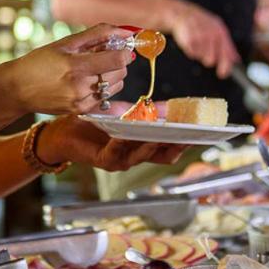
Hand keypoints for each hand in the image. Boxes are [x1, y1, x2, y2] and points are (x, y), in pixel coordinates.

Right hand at [5, 24, 131, 114]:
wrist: (18, 89)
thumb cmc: (40, 62)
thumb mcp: (67, 42)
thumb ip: (99, 34)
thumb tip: (127, 32)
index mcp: (75, 66)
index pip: (118, 59)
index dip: (124, 50)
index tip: (120, 46)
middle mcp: (80, 86)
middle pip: (121, 72)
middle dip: (117, 61)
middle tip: (101, 55)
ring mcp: (81, 101)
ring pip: (117, 85)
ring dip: (112, 75)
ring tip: (91, 69)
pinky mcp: (82, 110)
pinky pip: (106, 96)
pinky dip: (103, 87)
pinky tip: (87, 81)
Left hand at [37, 115, 189, 170]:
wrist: (64, 130)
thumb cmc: (96, 122)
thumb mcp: (126, 114)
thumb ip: (147, 114)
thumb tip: (171, 107)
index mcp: (142, 147)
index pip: (170, 148)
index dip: (187, 143)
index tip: (204, 133)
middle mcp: (134, 157)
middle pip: (163, 156)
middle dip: (177, 146)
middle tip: (191, 135)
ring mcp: (120, 161)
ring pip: (142, 157)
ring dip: (152, 145)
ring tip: (162, 134)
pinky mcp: (102, 160)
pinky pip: (115, 154)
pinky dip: (122, 144)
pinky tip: (126, 133)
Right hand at [168, 0, 239, 78]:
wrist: (184, 14)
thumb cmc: (203, 25)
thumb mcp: (218, 31)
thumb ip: (228, 46)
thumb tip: (236, 60)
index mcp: (221, 32)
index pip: (226, 53)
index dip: (225, 66)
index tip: (222, 74)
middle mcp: (211, 34)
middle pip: (211, 59)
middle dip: (209, 59)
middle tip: (205, 54)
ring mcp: (200, 36)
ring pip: (201, 57)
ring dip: (199, 54)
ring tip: (197, 43)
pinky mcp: (188, 39)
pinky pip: (192, 54)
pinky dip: (191, 51)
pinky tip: (191, 42)